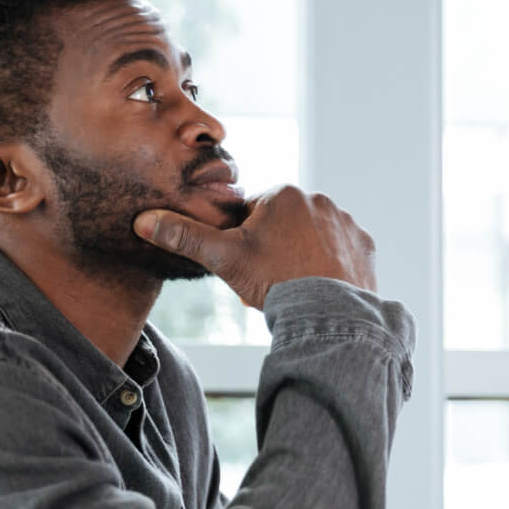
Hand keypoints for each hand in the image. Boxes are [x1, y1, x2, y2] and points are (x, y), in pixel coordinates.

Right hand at [133, 184, 376, 309]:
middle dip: (274, 248)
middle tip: (271, 280)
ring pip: (313, 237)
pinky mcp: (365, 245)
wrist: (327, 315)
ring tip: (297, 285)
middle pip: (285, 224)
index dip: (245, 242)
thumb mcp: (223, 259)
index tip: (249, 266)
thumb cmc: (274, 282)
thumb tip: (143, 221)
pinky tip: (322, 286)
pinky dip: (332, 266)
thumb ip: (184, 236)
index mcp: (283, 193)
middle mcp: (319, 199)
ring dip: (303, 255)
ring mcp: (347, 222)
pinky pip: (342, 251)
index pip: (253, 214)